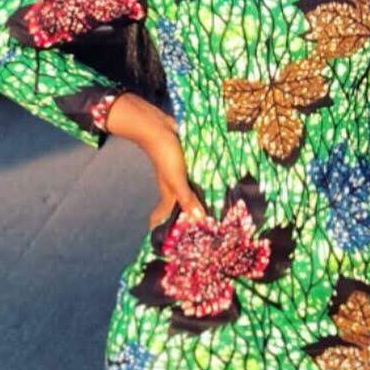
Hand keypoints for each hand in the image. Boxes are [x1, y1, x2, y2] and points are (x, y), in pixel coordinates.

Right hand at [104, 93, 205, 228]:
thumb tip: (199, 220)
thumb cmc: (165, 154)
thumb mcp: (176, 179)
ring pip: (186, 189)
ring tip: (212, 208)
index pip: (163, 215)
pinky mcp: (184, 160)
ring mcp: (177, 171)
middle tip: (201, 227)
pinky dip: (200, 181)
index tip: (168, 243)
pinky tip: (212, 182)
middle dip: (186, 214)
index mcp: (168, 192)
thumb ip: (187, 198)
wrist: (156, 126)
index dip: (163, 227)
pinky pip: (193, 174)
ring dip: (195, 198)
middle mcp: (172, 184)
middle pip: (178, 203)